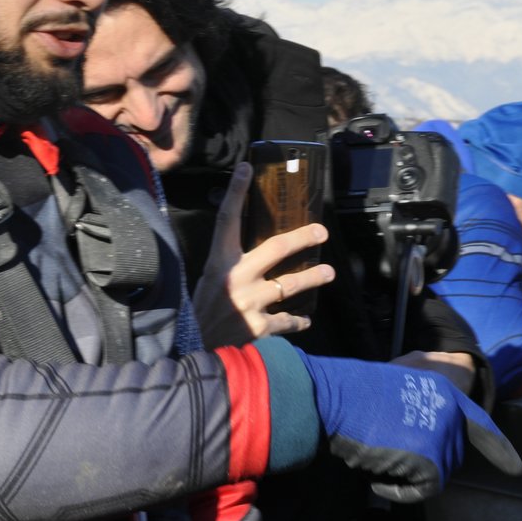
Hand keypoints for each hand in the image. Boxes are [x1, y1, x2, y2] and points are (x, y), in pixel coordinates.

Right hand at [192, 162, 334, 348]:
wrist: (192, 352)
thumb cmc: (198, 313)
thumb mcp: (205, 282)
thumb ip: (225, 267)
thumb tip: (248, 253)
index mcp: (219, 263)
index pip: (227, 220)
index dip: (236, 192)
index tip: (246, 168)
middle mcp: (237, 278)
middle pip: (277, 248)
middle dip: (303, 237)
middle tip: (321, 231)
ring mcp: (250, 303)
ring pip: (291, 284)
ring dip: (314, 277)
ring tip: (328, 273)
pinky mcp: (260, 327)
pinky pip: (287, 321)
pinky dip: (298, 321)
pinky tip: (305, 319)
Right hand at [296, 349, 521, 502]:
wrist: (339, 397)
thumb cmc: (352, 395)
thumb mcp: (396, 394)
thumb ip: (419, 414)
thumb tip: (421, 447)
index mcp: (444, 392)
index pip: (479, 425)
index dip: (498, 448)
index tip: (516, 469)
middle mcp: (451, 414)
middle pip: (450, 456)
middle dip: (422, 463)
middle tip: (385, 450)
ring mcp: (444, 437)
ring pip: (435, 475)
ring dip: (405, 475)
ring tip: (376, 456)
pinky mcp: (431, 460)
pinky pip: (420, 490)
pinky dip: (398, 492)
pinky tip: (377, 478)